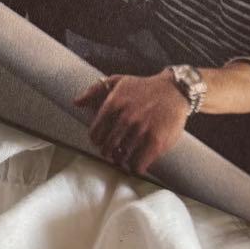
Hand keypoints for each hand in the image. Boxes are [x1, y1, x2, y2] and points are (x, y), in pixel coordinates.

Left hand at [73, 71, 188, 174]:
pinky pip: (138, 164)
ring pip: (122, 157)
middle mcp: (125, 117)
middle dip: (107, 152)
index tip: (100, 142)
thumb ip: (95, 90)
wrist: (173, 91)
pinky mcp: (156, 142)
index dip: (96, 141)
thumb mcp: (118, 81)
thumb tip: (76, 102)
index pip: (95, 132)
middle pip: (107, 147)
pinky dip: (135, 168)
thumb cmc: (143, 87)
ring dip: (121, 160)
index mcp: (113, 103)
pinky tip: (136, 165)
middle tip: (112, 153)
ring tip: (123, 158)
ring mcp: (141, 130)